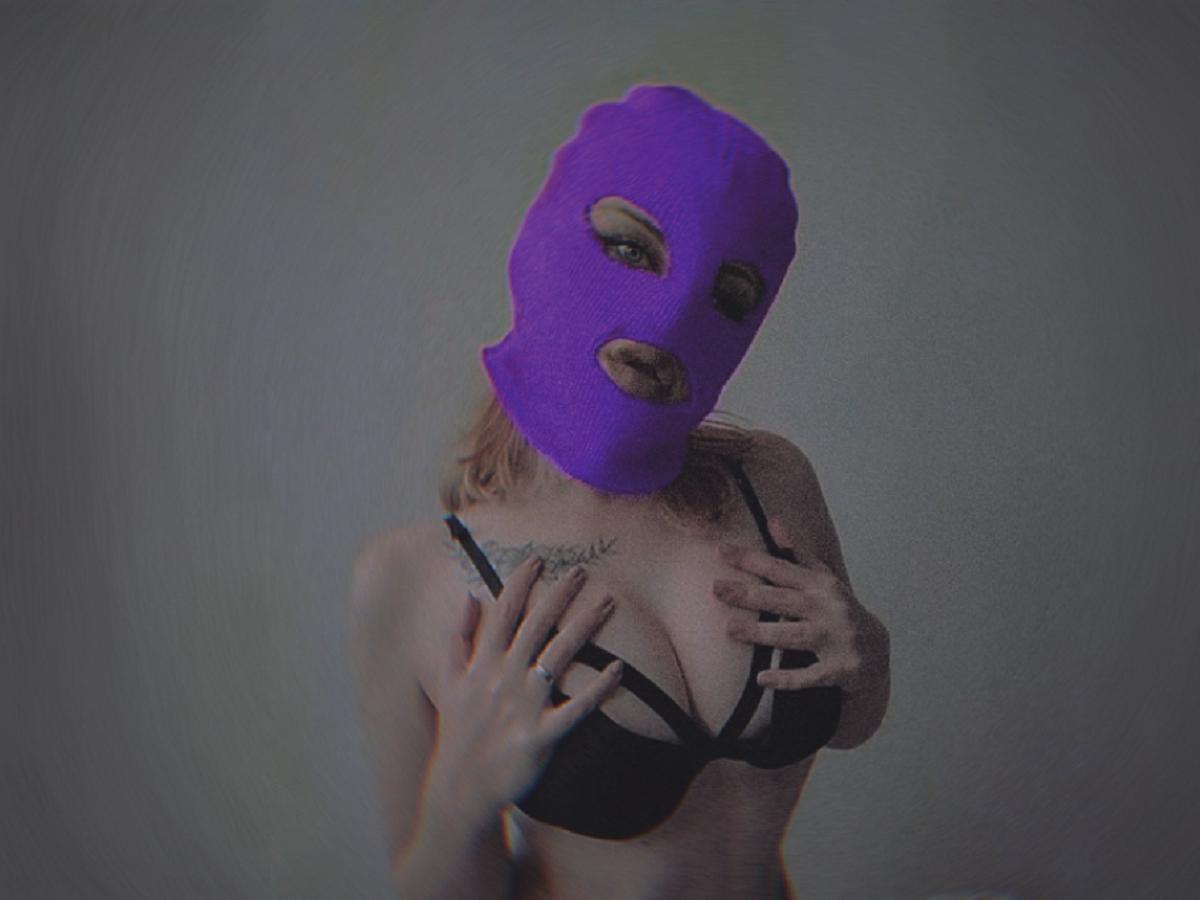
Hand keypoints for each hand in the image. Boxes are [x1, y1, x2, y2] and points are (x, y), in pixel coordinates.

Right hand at [423, 556, 621, 827]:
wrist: (461, 788)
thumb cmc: (459, 732)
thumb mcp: (448, 681)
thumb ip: (458, 638)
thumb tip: (469, 597)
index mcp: (481, 665)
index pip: (502, 614)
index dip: (521, 584)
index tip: (539, 560)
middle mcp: (502, 680)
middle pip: (536, 627)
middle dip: (559, 596)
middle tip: (584, 572)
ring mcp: (522, 708)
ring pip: (558, 657)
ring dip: (584, 627)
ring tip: (608, 604)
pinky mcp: (540, 736)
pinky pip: (576, 708)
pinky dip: (598, 689)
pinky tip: (619, 669)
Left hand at [714, 516, 885, 695]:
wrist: (877, 650)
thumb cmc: (839, 609)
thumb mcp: (822, 578)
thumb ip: (796, 552)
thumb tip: (773, 521)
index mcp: (820, 585)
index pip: (781, 568)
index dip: (751, 559)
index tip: (721, 551)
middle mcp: (827, 609)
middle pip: (783, 600)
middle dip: (749, 594)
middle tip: (716, 589)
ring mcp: (835, 640)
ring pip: (793, 636)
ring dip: (761, 633)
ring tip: (730, 629)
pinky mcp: (839, 669)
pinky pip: (809, 676)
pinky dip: (787, 678)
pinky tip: (762, 678)